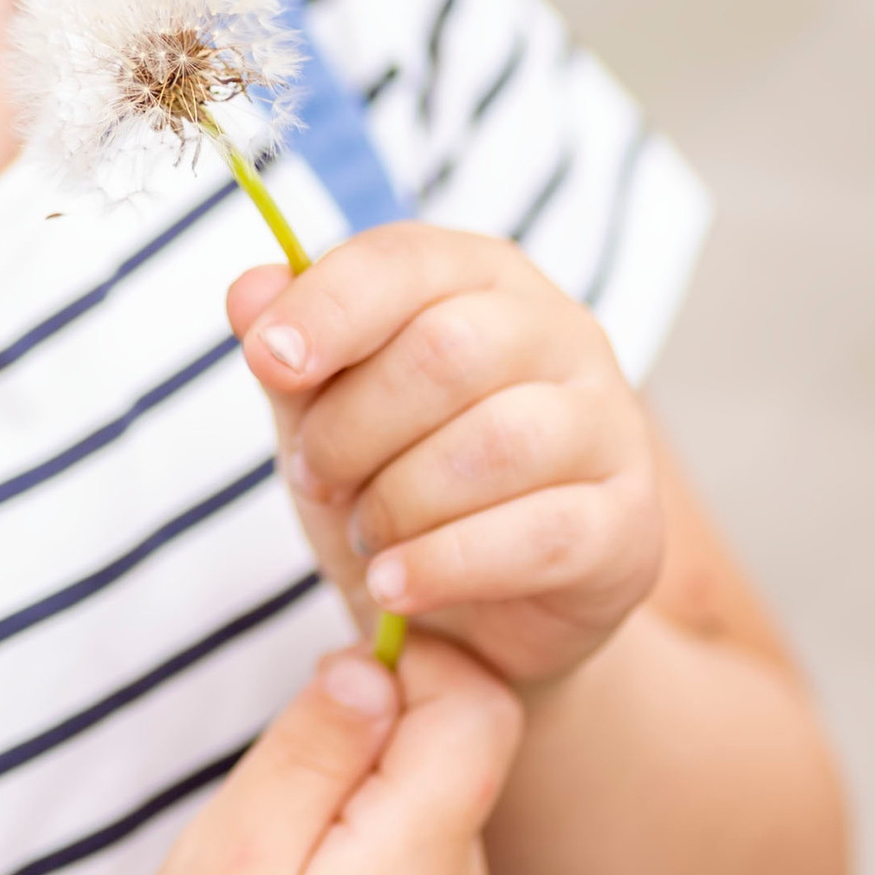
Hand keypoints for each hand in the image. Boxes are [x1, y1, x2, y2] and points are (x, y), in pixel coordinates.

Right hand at [75, 638, 518, 874]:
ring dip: (376, 822)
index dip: (416, 669)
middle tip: (276, 798)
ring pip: (442, 836)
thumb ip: (313, 749)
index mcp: (421, 872)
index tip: (330, 687)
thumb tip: (378, 668)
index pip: (480, 711)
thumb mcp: (231, 851)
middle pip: (460, 772)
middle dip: (380, 752)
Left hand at [230, 230, 663, 688]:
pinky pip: (539, 534)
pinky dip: (446, 564)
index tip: (266, 362)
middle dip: (352, 426)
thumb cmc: (399, 483)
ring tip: (366, 536)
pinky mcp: (627, 523)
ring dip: (398, 501)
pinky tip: (395, 585)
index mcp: (481, 278)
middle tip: (318, 477)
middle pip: (447, 351)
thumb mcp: (325, 415)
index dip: (328, 307)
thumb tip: (247, 294)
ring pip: (497, 442)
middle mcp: (560, 333)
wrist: (475, 615)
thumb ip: (291, 353)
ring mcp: (607, 426)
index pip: (405, 259)